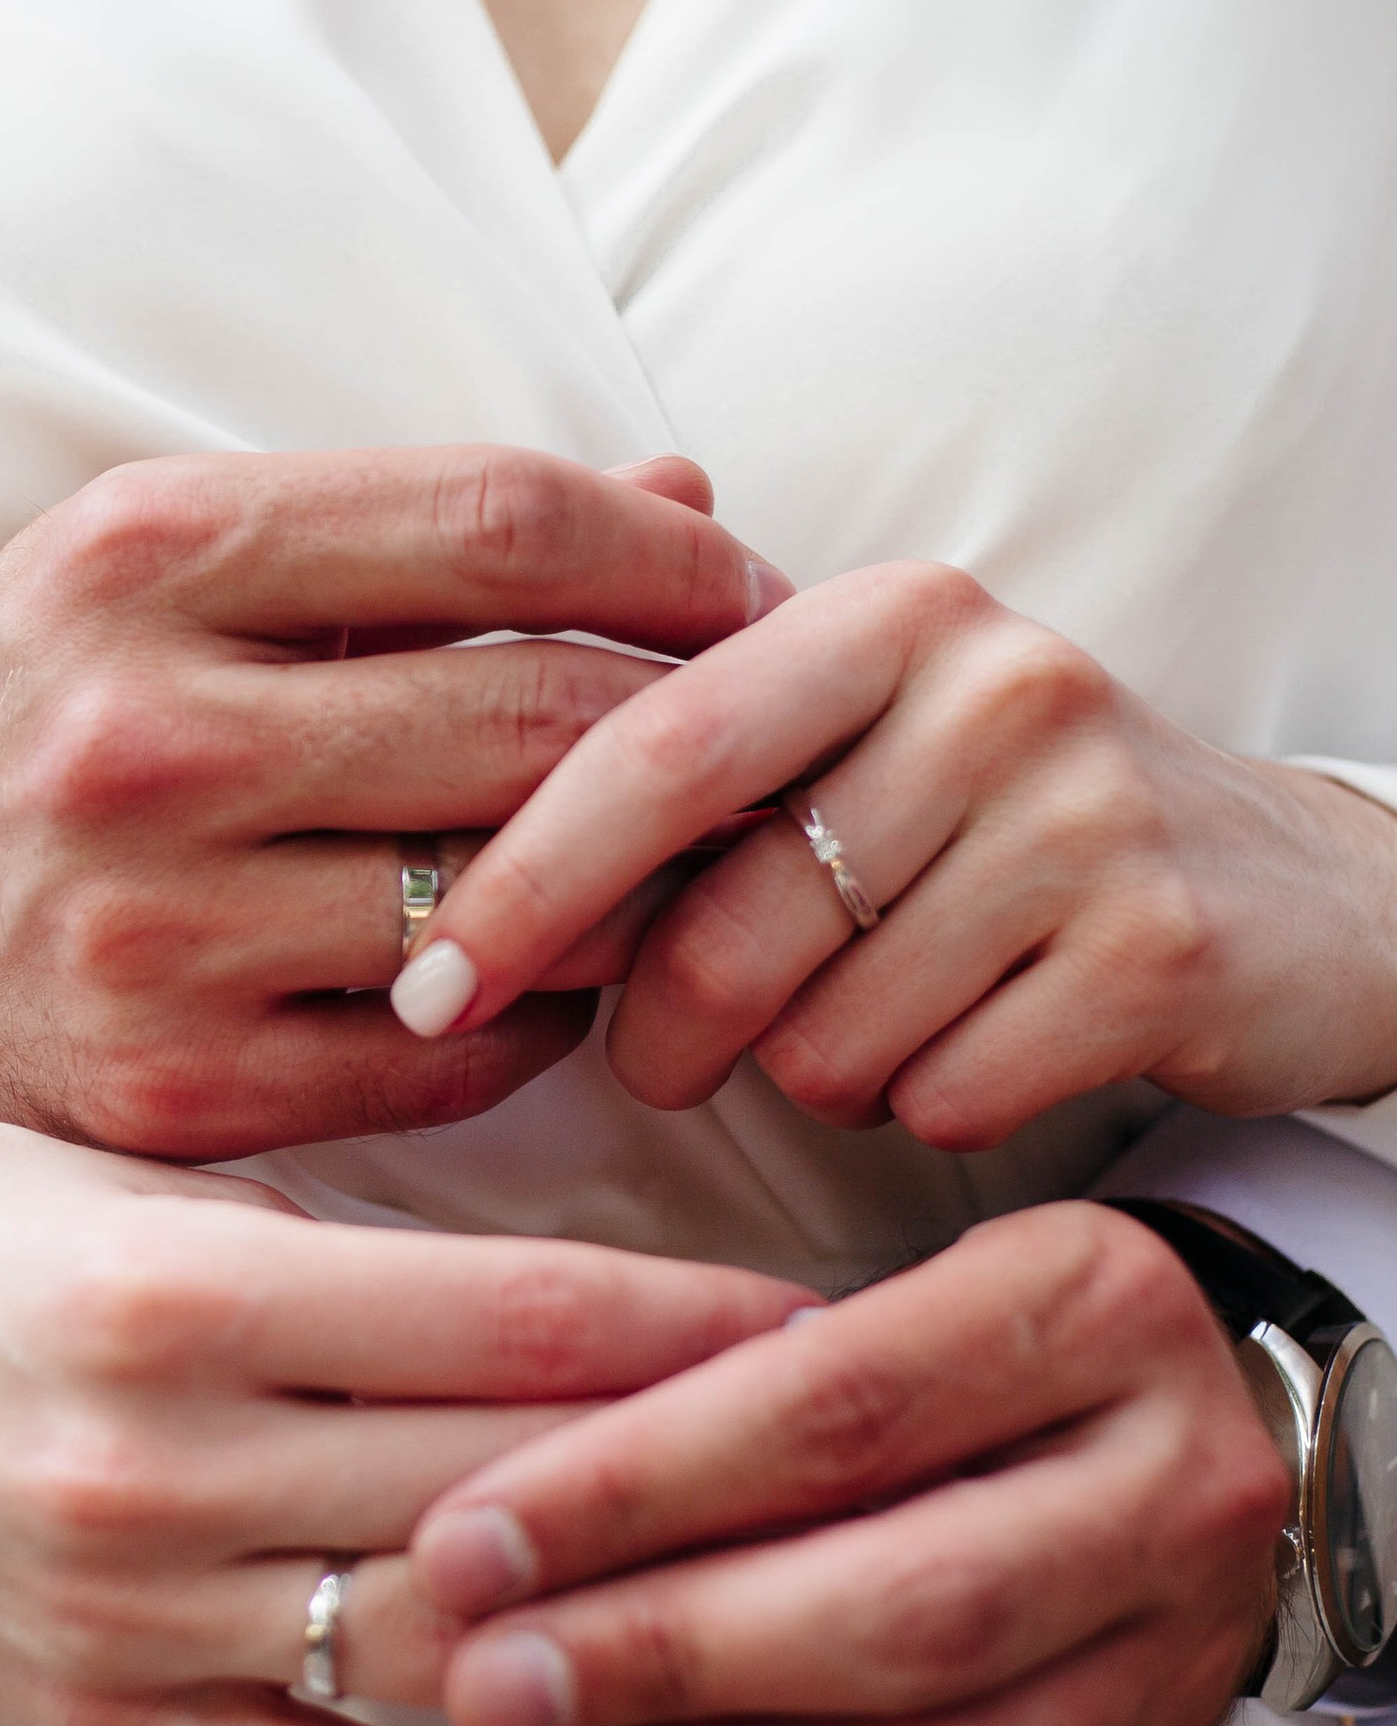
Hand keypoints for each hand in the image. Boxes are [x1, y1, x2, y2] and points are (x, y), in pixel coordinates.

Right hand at [0, 444, 782, 1154]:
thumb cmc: (4, 718)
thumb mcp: (153, 569)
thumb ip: (409, 534)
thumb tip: (684, 489)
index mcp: (141, 555)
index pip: (500, 520)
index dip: (675, 551)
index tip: (749, 585)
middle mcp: (142, 733)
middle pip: (540, 717)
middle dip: (694, 726)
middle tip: (757, 738)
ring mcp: (156, 931)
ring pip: (521, 902)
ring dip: (635, 885)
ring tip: (672, 860)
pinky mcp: (172, 1099)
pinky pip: (459, 1062)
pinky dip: (538, 1018)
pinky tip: (538, 978)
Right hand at [0, 1113, 796, 1725]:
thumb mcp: (92, 1169)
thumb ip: (301, 1230)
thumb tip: (537, 1280)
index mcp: (165, 1291)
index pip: (495, 1319)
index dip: (684, 1328)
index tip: (835, 1319)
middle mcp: (159, 1468)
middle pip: (504, 1489)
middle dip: (708, 1484)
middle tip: (892, 1478)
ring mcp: (133, 1615)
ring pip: (446, 1657)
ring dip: (643, 1663)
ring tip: (828, 1665)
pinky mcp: (105, 1720)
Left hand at [390, 557, 1396, 1146]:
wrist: (1300, 896)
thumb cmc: (1006, 825)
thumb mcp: (863, 734)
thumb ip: (685, 742)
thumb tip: (434, 784)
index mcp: (885, 615)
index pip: (649, 749)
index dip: (519, 879)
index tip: (424, 986)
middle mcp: (992, 686)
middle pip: (727, 925)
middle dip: (661, 1033)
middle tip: (667, 1063)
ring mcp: (1087, 815)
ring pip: (826, 1033)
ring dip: (816, 1074)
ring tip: (883, 1021)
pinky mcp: (1161, 951)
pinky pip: (944, 1096)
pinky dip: (928, 1110)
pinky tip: (982, 1052)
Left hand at [409, 1202, 1286, 1725]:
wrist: (1210, 1434)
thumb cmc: (978, 1339)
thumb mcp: (888, 1271)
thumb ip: (728, 1356)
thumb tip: (502, 1494)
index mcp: (1094, 1310)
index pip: (839, 1409)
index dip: (634, 1485)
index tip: (469, 1537)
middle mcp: (1173, 1488)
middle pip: (901, 1607)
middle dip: (664, 1657)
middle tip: (485, 1679)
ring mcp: (1177, 1658)